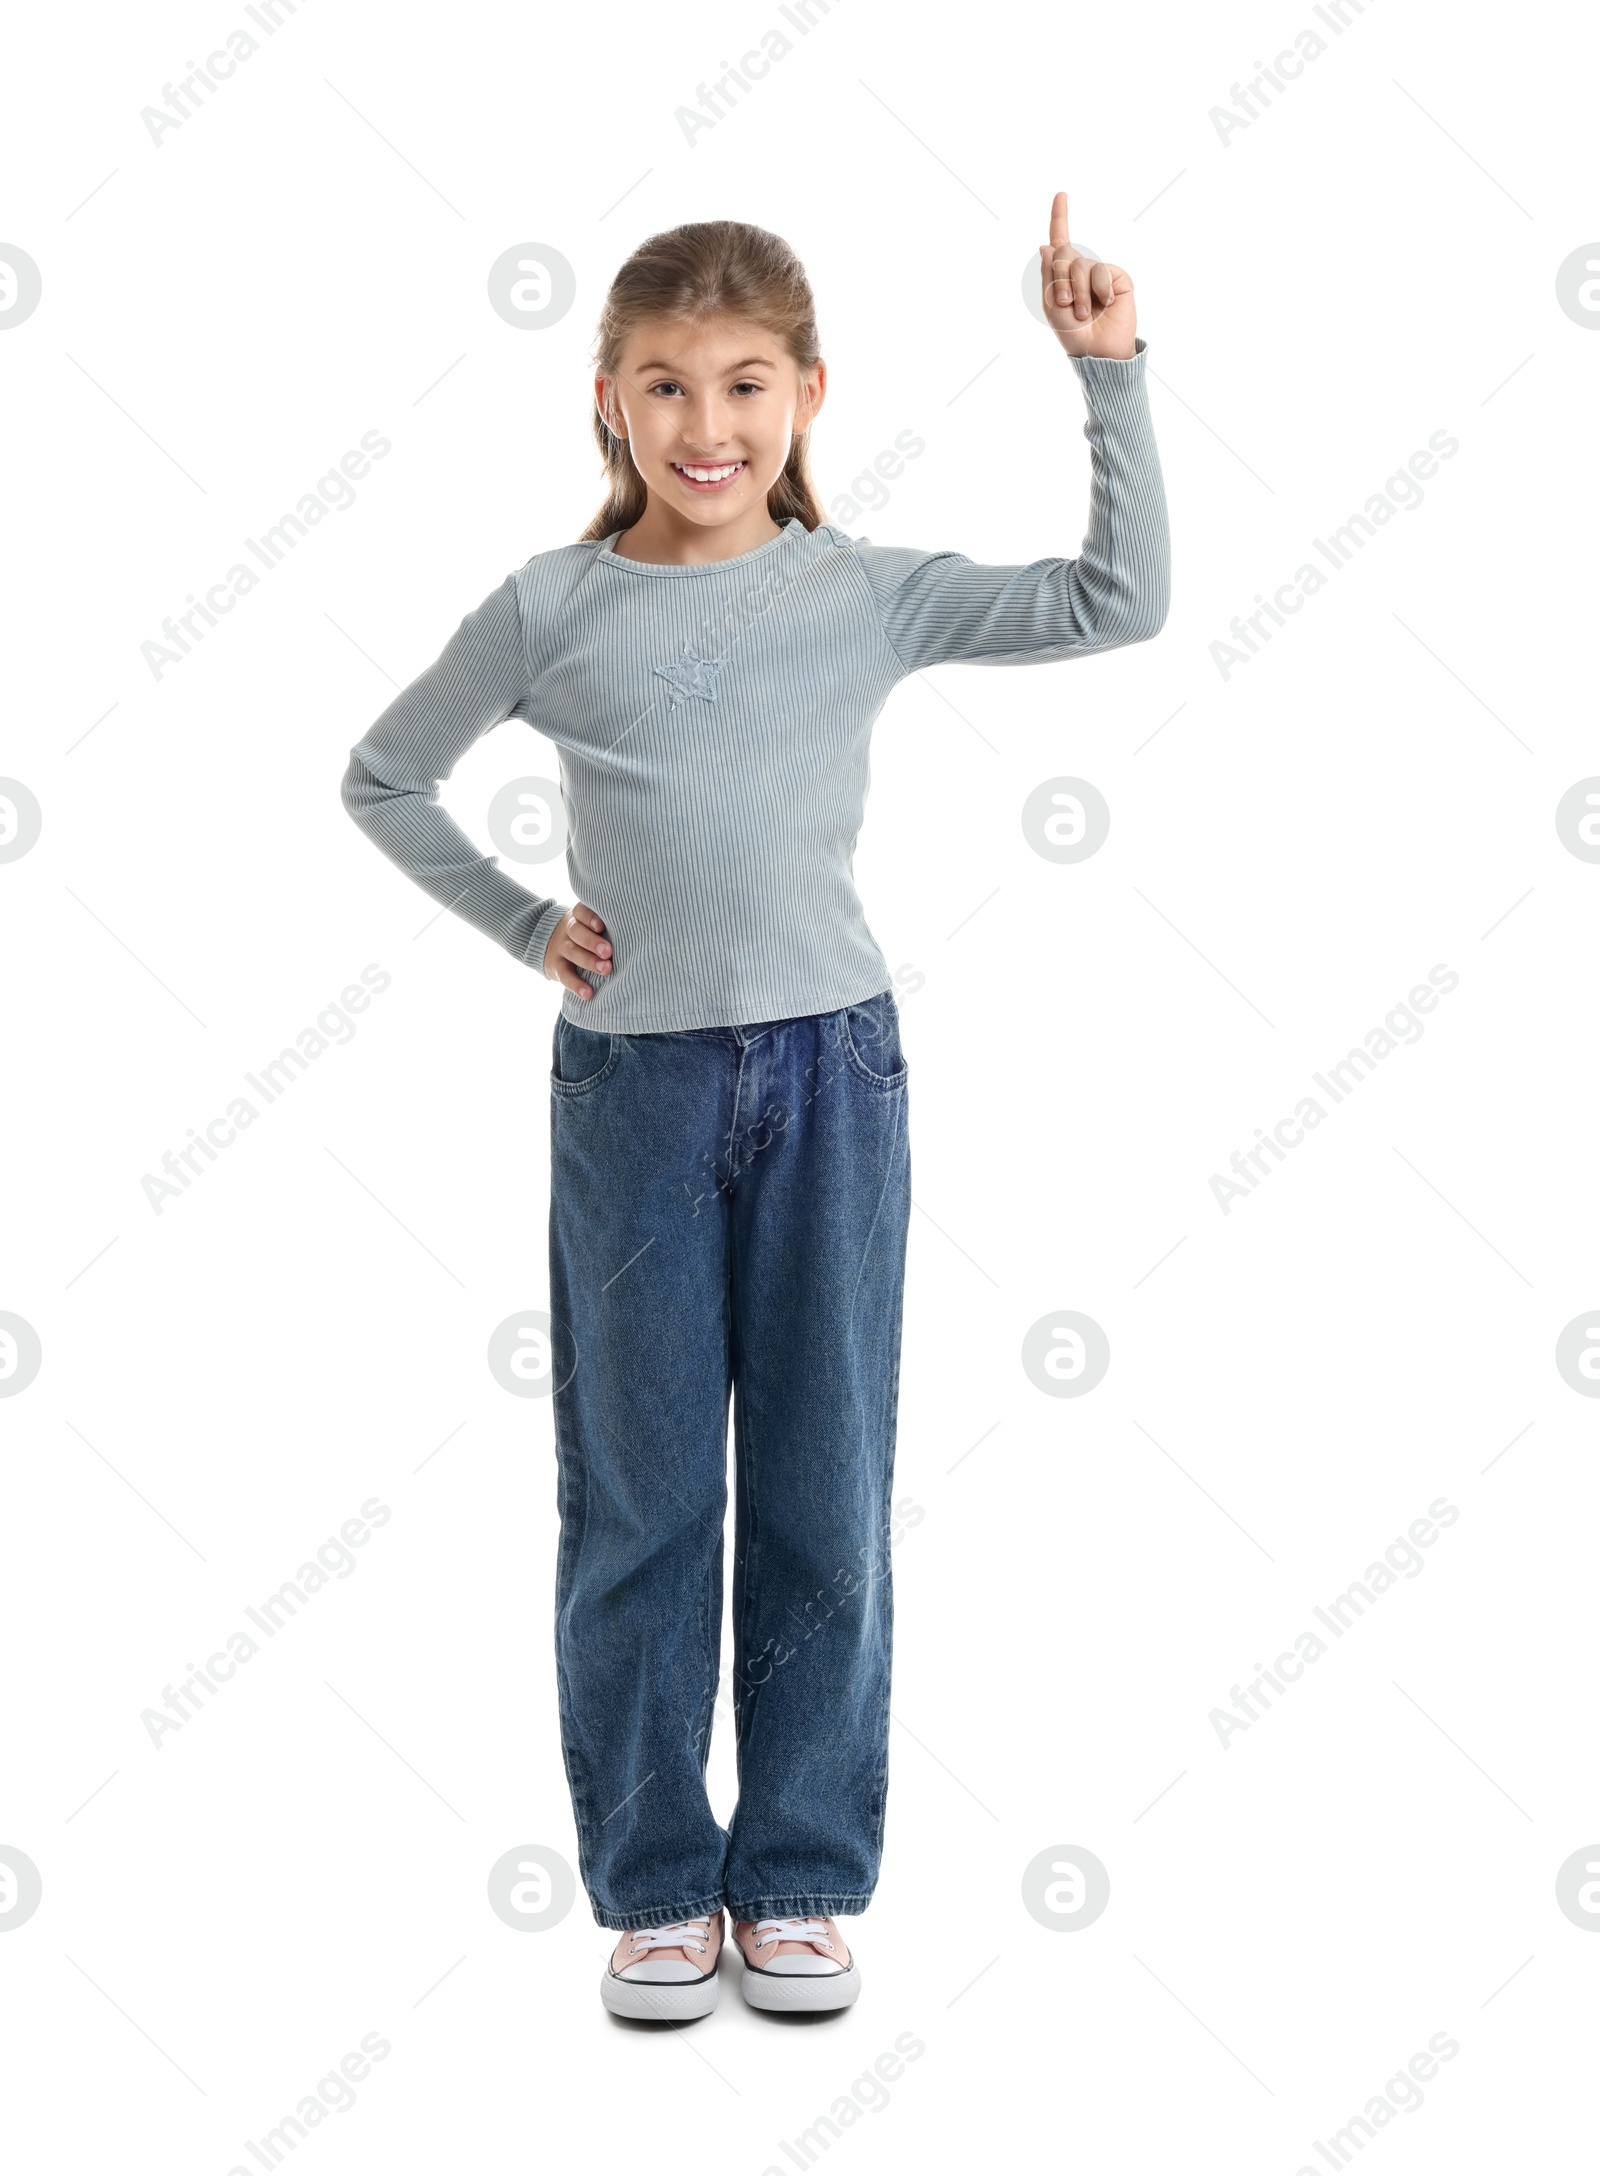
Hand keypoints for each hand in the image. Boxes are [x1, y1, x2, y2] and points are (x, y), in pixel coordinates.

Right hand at [543, 902, 611, 997]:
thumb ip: (609, 925)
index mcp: (579, 916)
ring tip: (606, 969)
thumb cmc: (587, 932)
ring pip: (572, 952)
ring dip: (589, 961)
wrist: (549, 941)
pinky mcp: (556, 966)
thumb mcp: (592, 923)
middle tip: (608, 951)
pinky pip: (564, 975)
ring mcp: (561, 947)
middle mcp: (569, 929)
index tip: (602, 926)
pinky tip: (588, 993)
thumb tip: (640, 932)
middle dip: (592, 942)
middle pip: (577, 932)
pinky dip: (576, 984)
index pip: (582, 912)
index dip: (590, 918)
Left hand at [1038, 190, 1135, 359]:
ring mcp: (1100, 273)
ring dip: (1077, 291)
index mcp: (1064, 275)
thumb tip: (1045, 245)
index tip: (1061, 194)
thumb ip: (1048, 274)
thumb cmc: (1073, 333)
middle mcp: (1082, 269)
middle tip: (1064, 304)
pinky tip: (1105, 304)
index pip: (1060, 241)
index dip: (1059, 217)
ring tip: (1083, 312)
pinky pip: (1101, 272)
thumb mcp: (1052, 305)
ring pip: (1080, 264)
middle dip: (1058, 280)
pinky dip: (1098, 290)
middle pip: (1063, 253)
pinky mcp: (1118, 278)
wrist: (1097, 351)